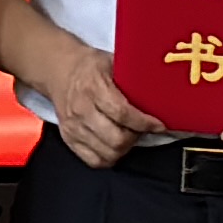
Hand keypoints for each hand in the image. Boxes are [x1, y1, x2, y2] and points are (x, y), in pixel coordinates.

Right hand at [37, 35, 158, 171]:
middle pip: (116, 138)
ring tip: (129, 136)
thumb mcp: (113, 62)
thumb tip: (162, 91)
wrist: (59, 71)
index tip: (158, 124)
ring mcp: (73, 127)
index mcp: (93, 87)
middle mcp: (81, 109)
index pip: (122, 113)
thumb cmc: (91, 67)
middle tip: (142, 129)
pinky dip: (108, 157)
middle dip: (135, 137)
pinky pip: (93, 161)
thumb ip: (133, 78)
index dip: (144, 123)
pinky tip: (114, 145)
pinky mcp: (68, 138)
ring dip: (124, 148)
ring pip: (107, 153)